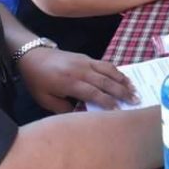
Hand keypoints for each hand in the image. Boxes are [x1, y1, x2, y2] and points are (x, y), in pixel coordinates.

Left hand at [17, 47, 137, 112]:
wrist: (33, 55)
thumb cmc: (37, 80)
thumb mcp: (44, 99)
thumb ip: (62, 108)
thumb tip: (80, 114)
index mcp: (69, 83)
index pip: (94, 93)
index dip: (107, 102)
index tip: (119, 110)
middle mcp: (81, 71)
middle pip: (105, 82)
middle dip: (122, 92)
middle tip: (135, 100)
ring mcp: (85, 62)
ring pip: (108, 70)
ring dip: (123, 80)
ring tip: (134, 89)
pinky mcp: (86, 57)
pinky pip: (105, 64)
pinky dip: (116, 71)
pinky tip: (123, 78)